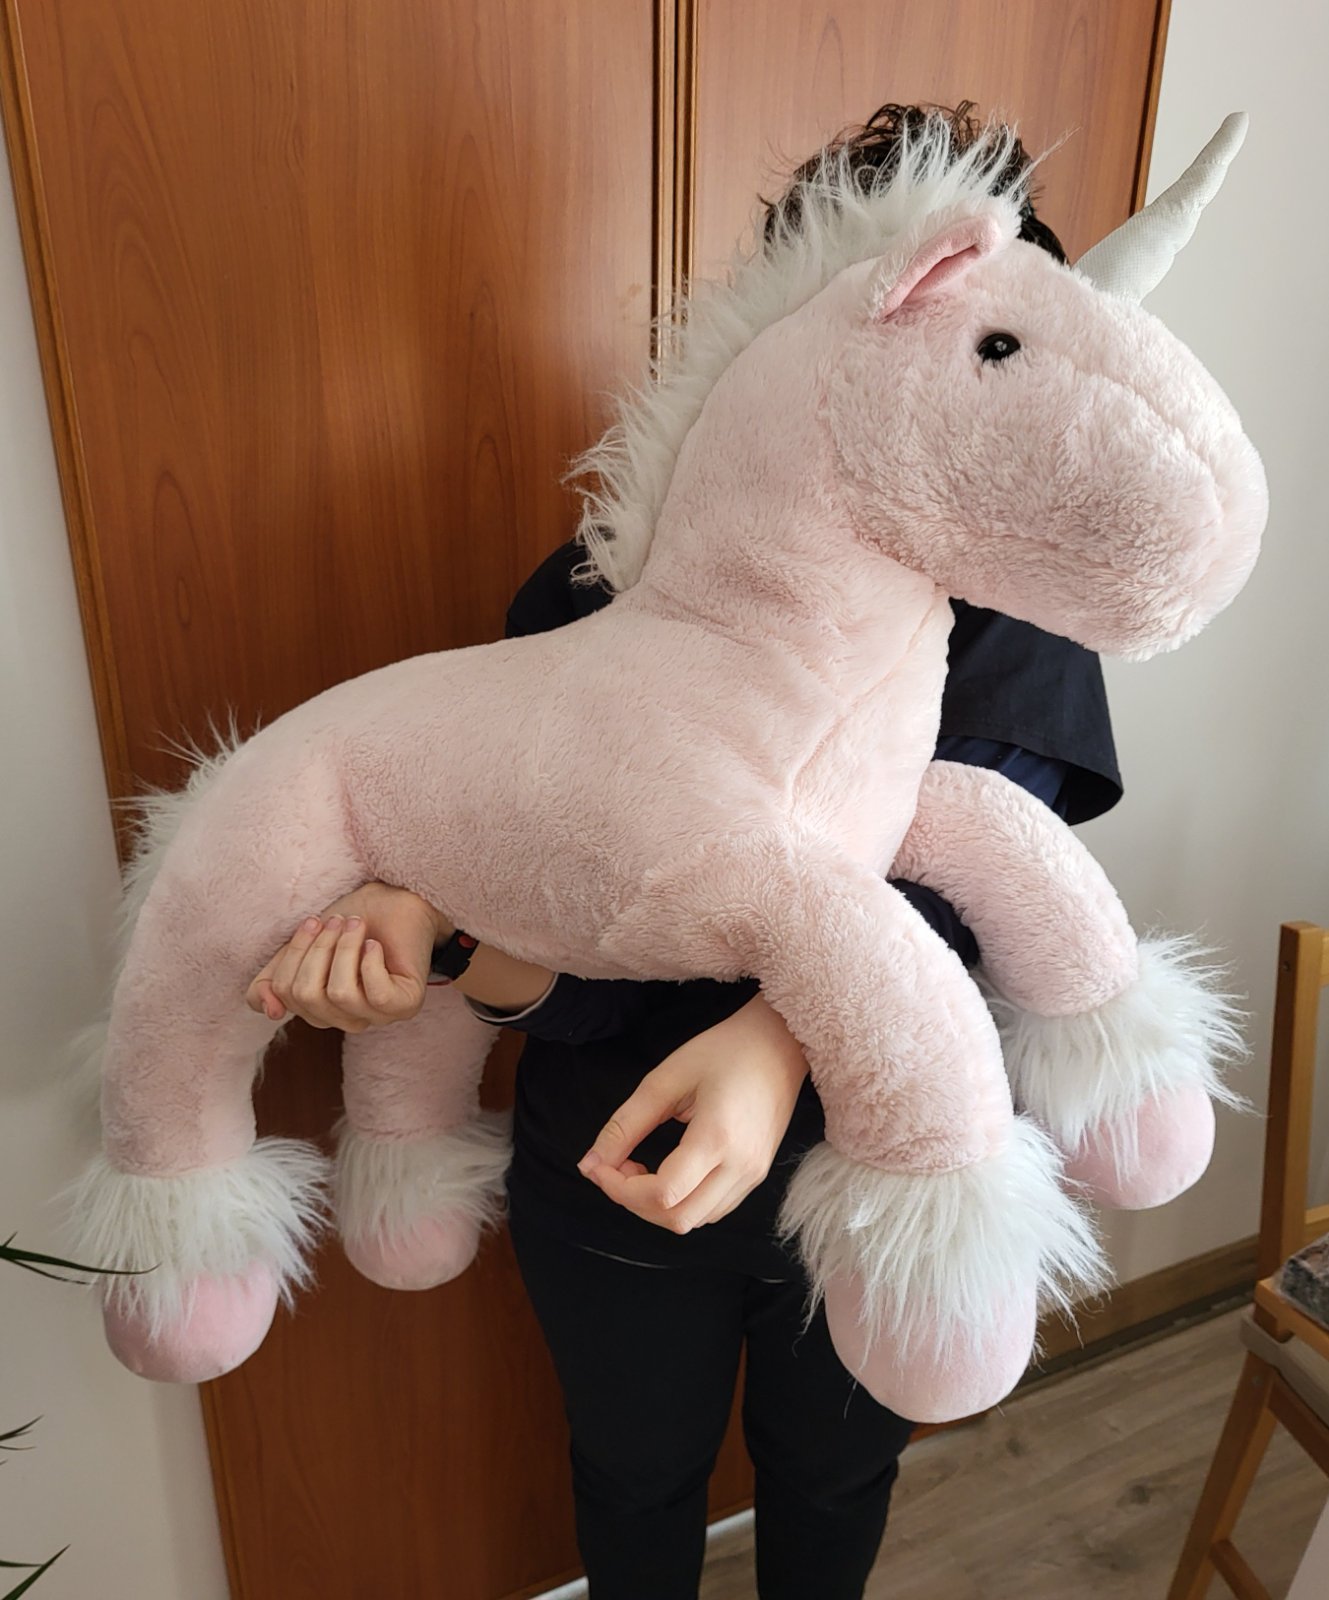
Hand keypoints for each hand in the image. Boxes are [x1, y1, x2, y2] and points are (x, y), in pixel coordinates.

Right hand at [246, 883, 449, 1031]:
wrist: (394, 901)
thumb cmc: (349, 925)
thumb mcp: (298, 949)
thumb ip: (270, 981)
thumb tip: (270, 1011)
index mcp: (318, 1009)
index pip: (285, 994)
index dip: (295, 953)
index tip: (313, 922)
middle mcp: (345, 1019)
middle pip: (307, 995)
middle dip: (319, 949)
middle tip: (339, 921)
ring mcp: (376, 1016)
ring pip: (339, 994)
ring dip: (345, 949)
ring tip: (357, 926)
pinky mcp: (404, 1005)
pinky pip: (376, 994)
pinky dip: (371, 962)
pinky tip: (375, 944)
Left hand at [578, 995, 809, 1231]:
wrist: (779, 1044)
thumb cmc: (723, 1051)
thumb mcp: (665, 1079)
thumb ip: (626, 1125)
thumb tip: (590, 1163)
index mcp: (717, 1137)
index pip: (662, 1194)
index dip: (619, 1189)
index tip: (598, 1165)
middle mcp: (741, 1166)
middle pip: (677, 1219)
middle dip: (634, 1202)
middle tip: (617, 1167)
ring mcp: (753, 1176)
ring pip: (695, 1221)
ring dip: (657, 1206)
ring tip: (641, 1167)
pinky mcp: (756, 1176)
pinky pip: (713, 1210)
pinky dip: (682, 1202)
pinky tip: (668, 1172)